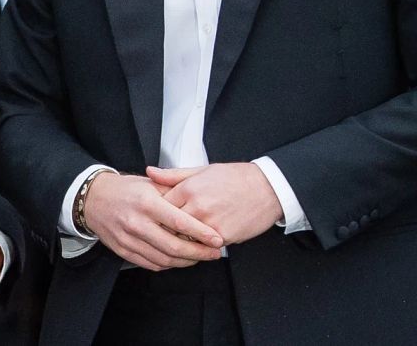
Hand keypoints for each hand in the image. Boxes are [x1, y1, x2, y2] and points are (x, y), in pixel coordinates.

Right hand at [83, 171, 223, 270]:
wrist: (94, 199)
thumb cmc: (126, 189)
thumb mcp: (150, 183)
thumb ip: (173, 192)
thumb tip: (200, 203)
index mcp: (146, 202)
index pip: (179, 221)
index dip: (200, 233)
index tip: (217, 239)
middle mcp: (137, 222)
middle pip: (173, 245)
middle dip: (198, 253)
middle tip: (214, 253)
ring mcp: (128, 239)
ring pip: (164, 258)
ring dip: (185, 261)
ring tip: (199, 257)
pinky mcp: (123, 250)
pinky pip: (151, 264)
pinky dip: (168, 264)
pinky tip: (179, 260)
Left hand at [147, 163, 283, 244]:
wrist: (266, 189)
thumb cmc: (234, 177)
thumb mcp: (201, 170)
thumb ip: (173, 175)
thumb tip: (150, 172)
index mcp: (188, 189)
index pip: (160, 206)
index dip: (156, 212)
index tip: (155, 214)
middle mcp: (197, 207)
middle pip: (169, 225)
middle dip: (165, 228)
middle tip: (162, 229)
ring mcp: (210, 224)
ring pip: (185, 239)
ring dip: (182, 239)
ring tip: (181, 236)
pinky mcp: (223, 237)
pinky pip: (203, 246)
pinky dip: (199, 245)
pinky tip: (199, 240)